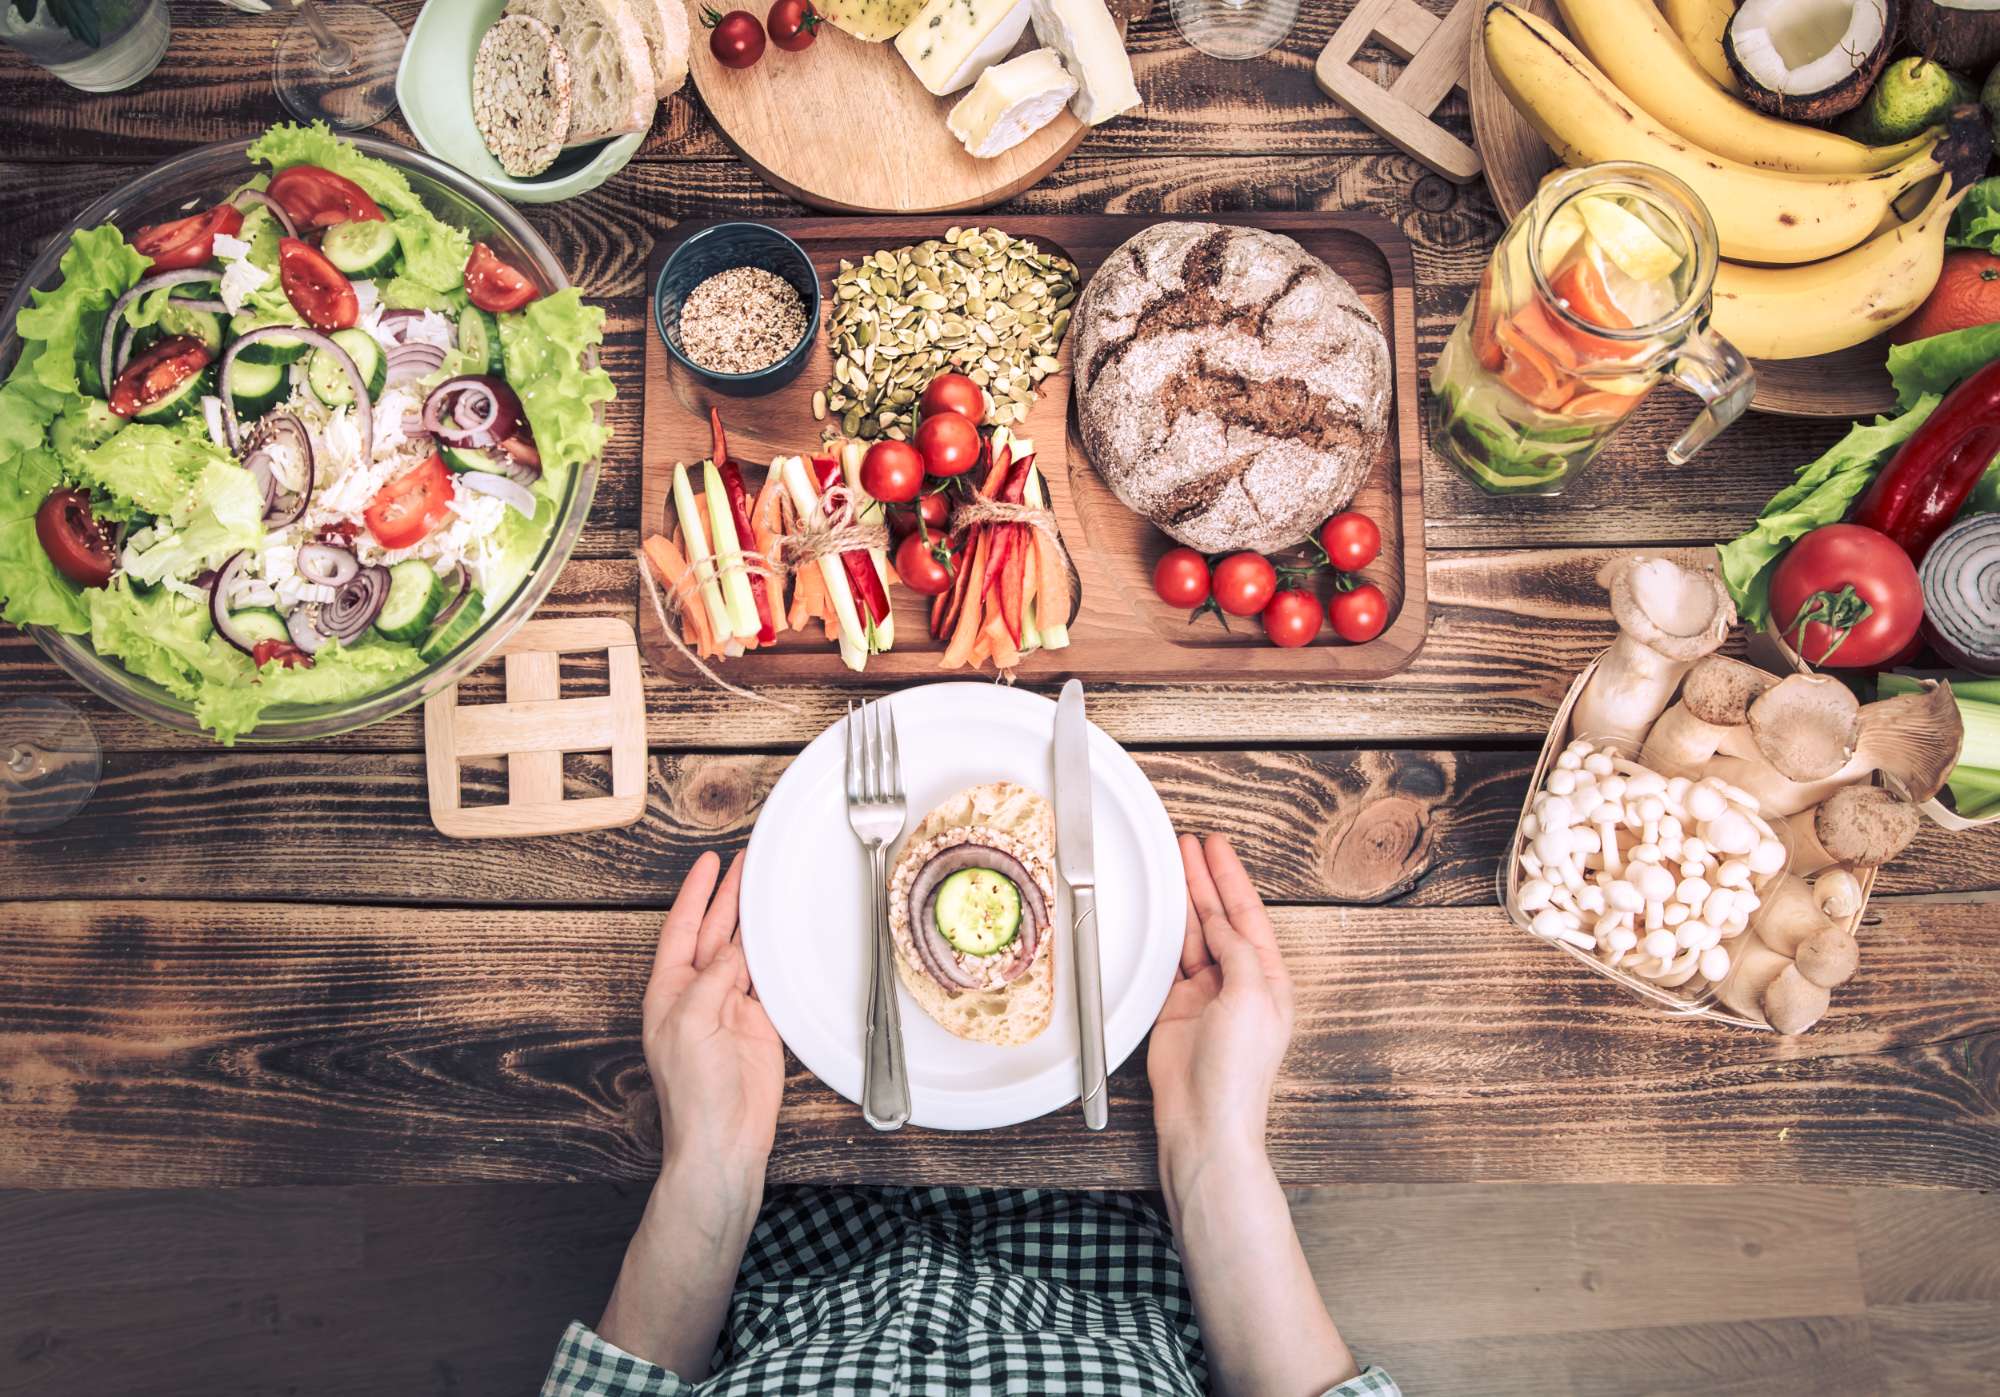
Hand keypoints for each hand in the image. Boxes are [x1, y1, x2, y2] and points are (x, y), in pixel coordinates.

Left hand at [643, 851, 784, 1177]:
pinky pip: (767, 978)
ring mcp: (729, 1008)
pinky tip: (782, 933)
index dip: (695, 893)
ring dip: (753, 921)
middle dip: (728, 897)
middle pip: (713, 933)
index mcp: (669, 991)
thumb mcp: (691, 1024)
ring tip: (767, 887)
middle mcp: (698, 994)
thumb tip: (734, 950)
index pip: (682, 928)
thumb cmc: (694, 1092)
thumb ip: (713, 979)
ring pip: (742, 951)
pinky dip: (775, 954)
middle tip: (746, 863)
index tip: (708, 863)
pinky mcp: (759, 1023)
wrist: (723, 1138)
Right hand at [1147, 834, 1293, 1176]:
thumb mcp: (1251, 999)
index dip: (1231, 878)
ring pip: (1193, 935)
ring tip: (1170, 865)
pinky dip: (1163, 932)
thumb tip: (1221, 925)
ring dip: (1183, 901)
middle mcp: (1239, 984)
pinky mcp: (1175, 1008)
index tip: (1215, 847)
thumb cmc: (1237, 1072)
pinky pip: (1169, 959)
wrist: (1204, 1120)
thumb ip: (1237, 954)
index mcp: (1268, 980)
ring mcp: (1206, 995)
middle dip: (1205, 880)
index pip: (1248, 915)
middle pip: (1220, 919)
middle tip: (1188, 845)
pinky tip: (1158, 910)